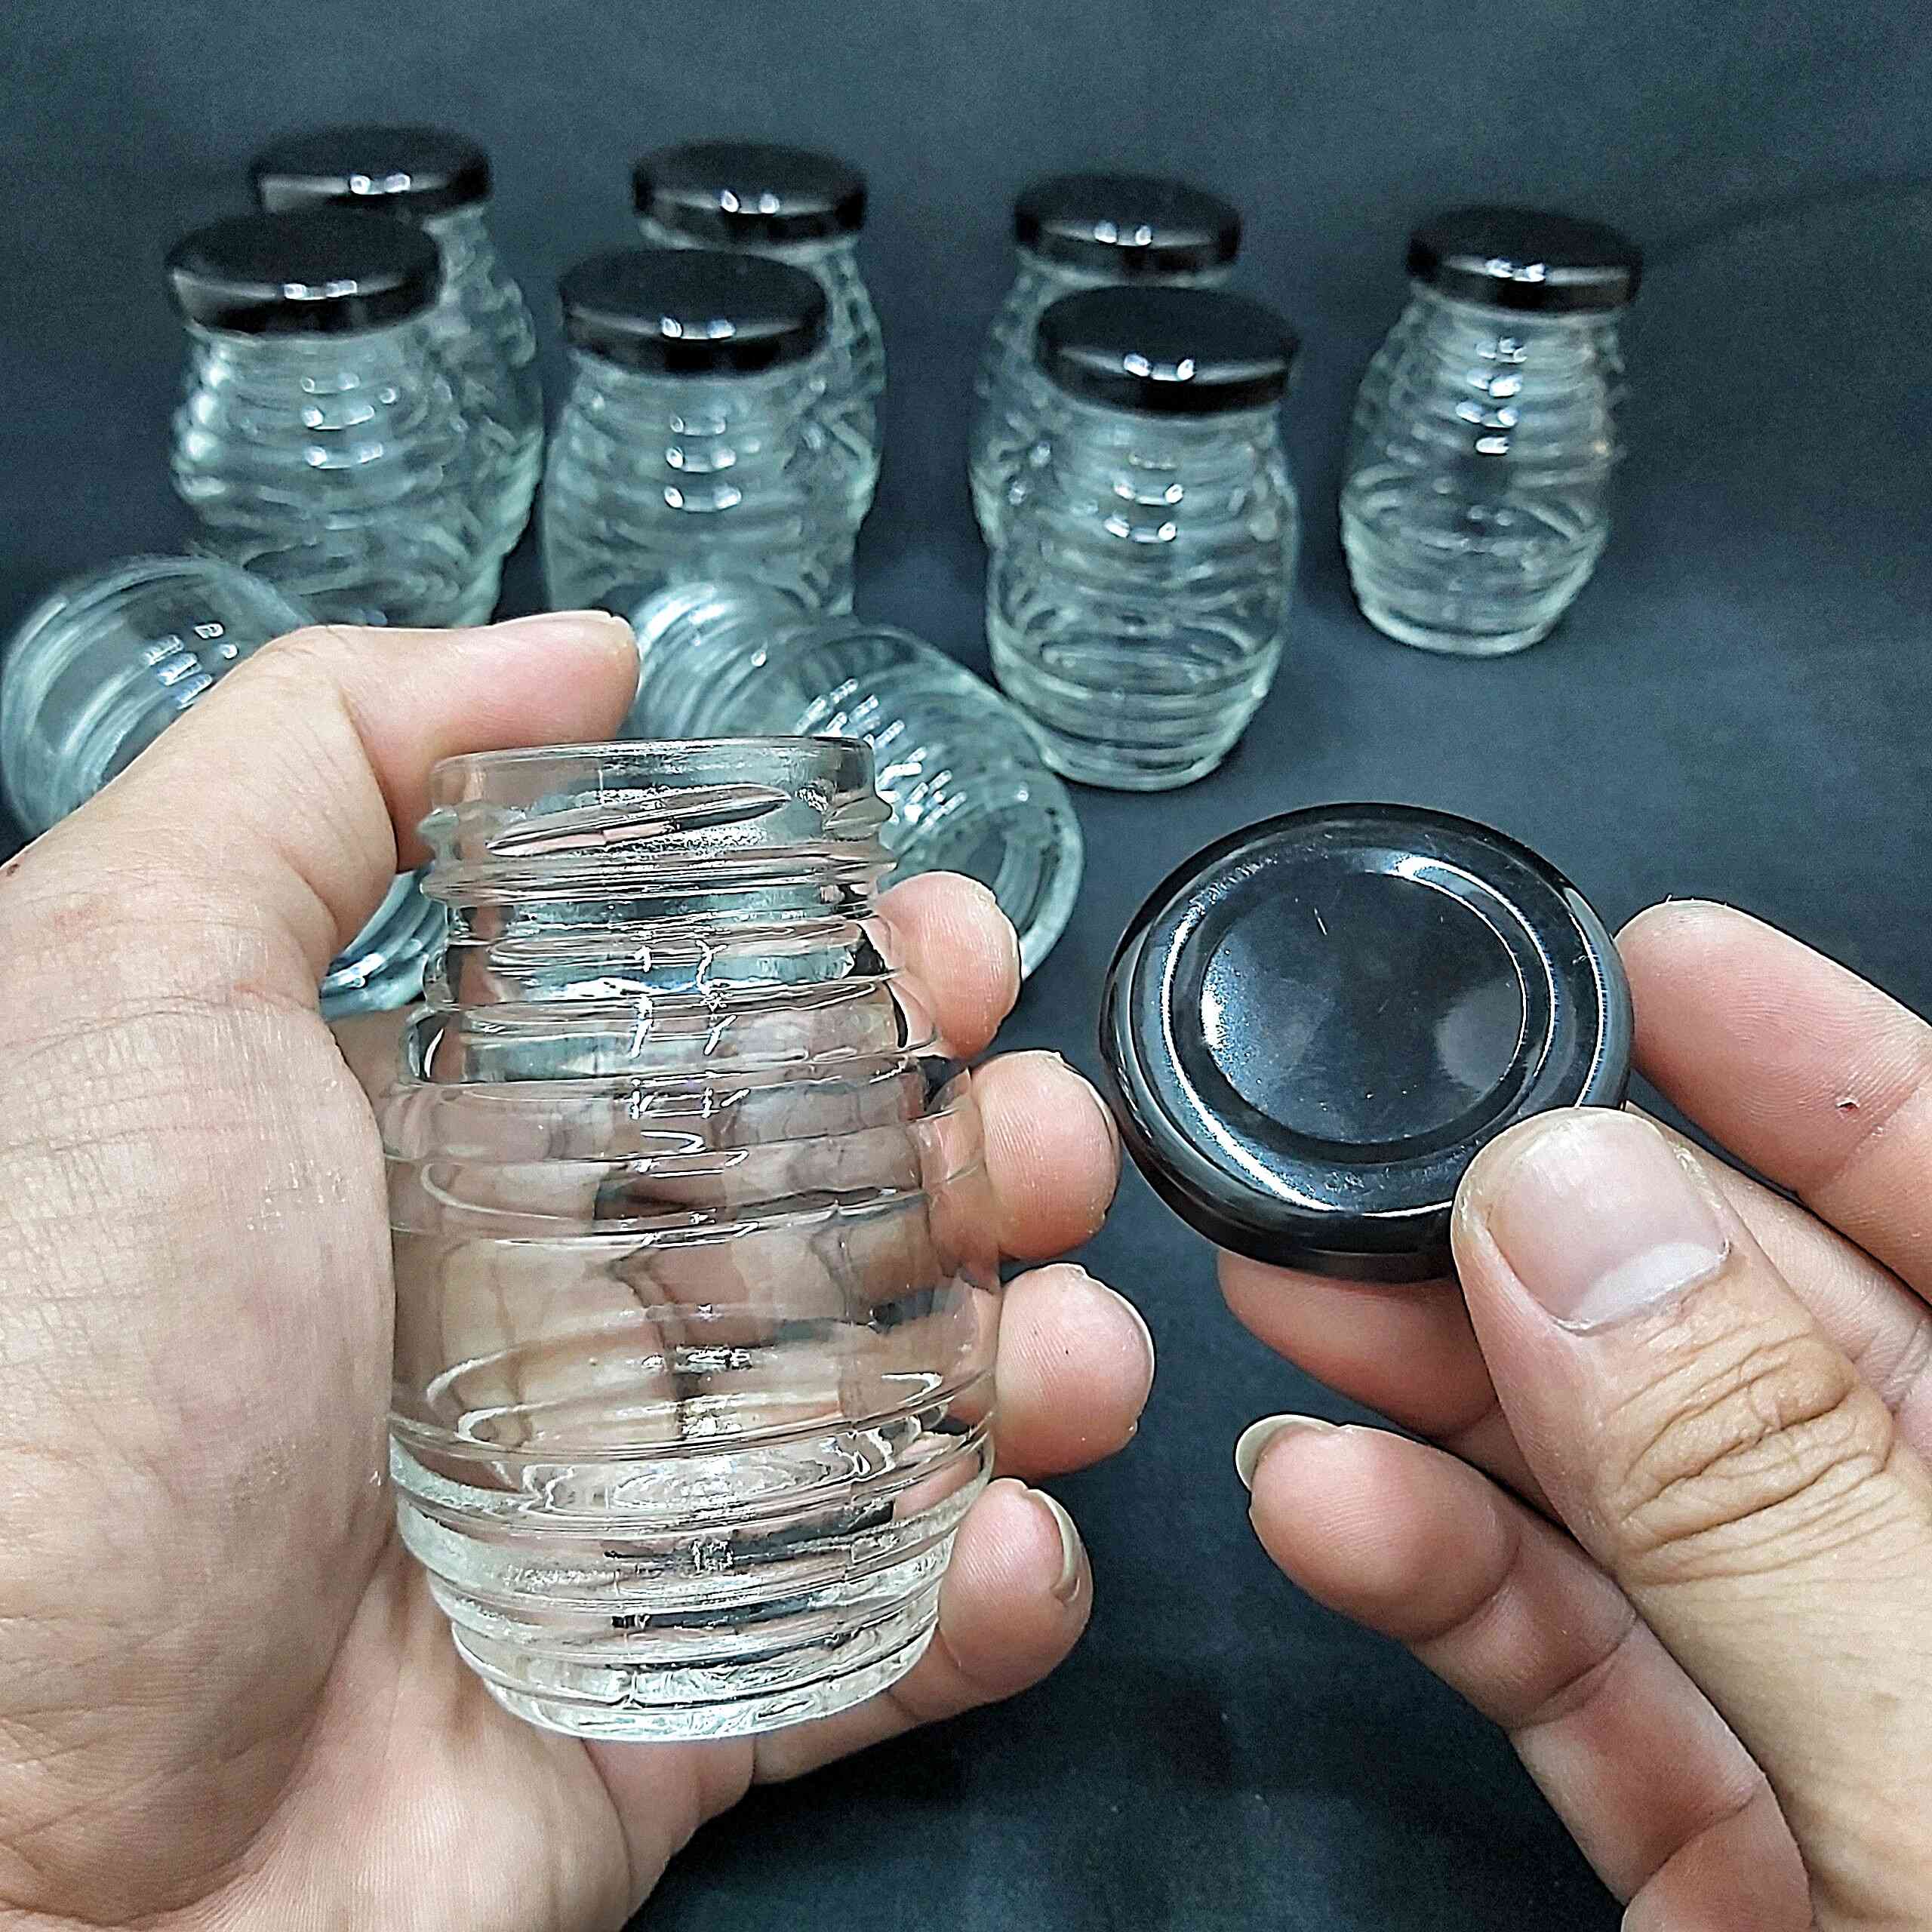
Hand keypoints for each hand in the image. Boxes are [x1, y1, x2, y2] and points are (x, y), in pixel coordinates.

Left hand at [0, 614, 1150, 1930]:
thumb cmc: (47, 1371)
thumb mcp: (131, 977)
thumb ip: (322, 765)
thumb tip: (580, 650)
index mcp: (458, 1162)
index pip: (715, 1047)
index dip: (858, 984)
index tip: (950, 947)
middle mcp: (551, 1331)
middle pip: (839, 1221)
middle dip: (981, 1160)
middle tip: (1042, 1144)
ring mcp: (622, 1532)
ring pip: (896, 1420)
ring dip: (1030, 1367)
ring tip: (1078, 1355)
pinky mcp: (669, 1723)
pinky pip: (876, 1648)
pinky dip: (983, 1597)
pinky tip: (1014, 1546)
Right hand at [1228, 901, 1931, 1927]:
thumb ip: (1763, 1491)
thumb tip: (1576, 1206)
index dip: (1829, 1074)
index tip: (1658, 958)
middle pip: (1763, 1342)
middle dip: (1559, 1227)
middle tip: (1386, 1148)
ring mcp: (1848, 1722)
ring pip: (1636, 1492)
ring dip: (1445, 1385)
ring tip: (1290, 1294)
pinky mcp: (1728, 1845)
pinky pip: (1572, 1668)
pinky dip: (1435, 1578)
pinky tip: (1323, 1501)